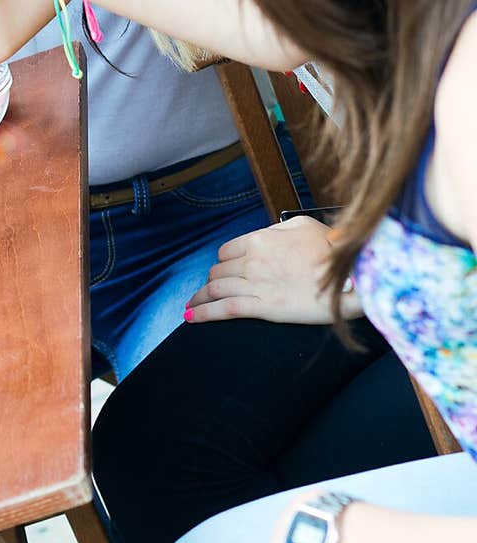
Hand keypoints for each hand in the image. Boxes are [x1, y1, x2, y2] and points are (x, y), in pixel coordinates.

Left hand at [186, 215, 348, 324]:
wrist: (350, 275)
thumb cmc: (331, 249)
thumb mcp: (303, 225)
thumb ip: (278, 229)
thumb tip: (266, 235)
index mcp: (261, 239)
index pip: (227, 251)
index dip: (224, 261)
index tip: (225, 269)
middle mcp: (252, 260)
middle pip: (218, 270)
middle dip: (213, 280)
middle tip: (213, 289)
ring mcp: (256, 284)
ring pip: (216, 289)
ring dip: (201, 297)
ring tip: (192, 304)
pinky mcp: (263, 307)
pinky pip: (225, 309)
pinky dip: (204, 313)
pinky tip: (191, 317)